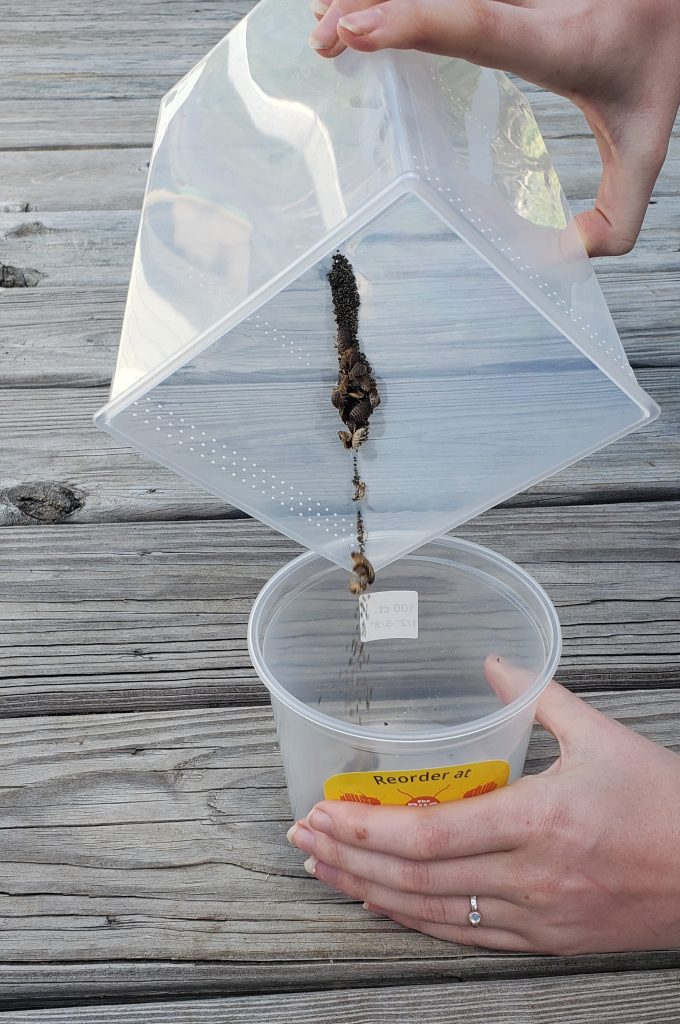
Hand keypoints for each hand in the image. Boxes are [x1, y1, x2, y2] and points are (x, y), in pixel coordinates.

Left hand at [288, 656, 679, 953]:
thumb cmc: (664, 802)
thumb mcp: (603, 736)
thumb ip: (540, 696)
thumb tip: (493, 662)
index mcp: (542, 820)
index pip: (434, 836)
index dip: (370, 830)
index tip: (325, 813)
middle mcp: (532, 877)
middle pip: (419, 878)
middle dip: (350, 860)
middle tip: (304, 842)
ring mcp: (538, 917)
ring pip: (435, 914)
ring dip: (371, 893)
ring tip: (325, 874)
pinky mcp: (547, 941)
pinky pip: (468, 937)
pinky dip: (417, 921)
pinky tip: (385, 905)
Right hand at [309, 0, 679, 256]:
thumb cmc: (657, 58)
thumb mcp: (647, 142)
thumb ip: (620, 213)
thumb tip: (568, 254)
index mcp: (563, 43)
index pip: (480, 25)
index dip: (416, 23)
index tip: (360, 29)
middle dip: (372, 5)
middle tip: (325, 38)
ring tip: (327, 26)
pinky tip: (360, 7)